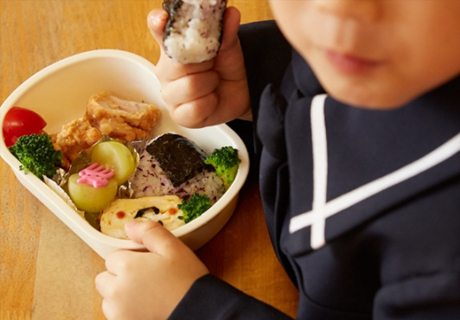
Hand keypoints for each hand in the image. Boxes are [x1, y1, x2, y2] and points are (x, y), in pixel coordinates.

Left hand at [95, 221, 208, 319]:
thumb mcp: (174, 248)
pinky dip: (126, 313)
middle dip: (120, 277)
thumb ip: (150, 232)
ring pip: (108, 300)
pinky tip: (147, 309)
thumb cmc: (187, 281)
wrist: (199, 313)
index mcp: (127, 267)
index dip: (131, 259)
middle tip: (146, 280)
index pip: (113, 257)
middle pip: (105, 279)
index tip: (148, 264)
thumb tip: (129, 226)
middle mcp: (116, 291)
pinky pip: (116, 316)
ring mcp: (118, 313)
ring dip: (121, 296)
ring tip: (147, 296)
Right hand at [148, 7, 250, 127]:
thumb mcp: (229, 46)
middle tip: (212, 64)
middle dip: (203, 63)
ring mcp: (170, 93)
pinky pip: (195, 108)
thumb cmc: (227, 66)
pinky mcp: (179, 114)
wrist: (240, 92)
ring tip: (213, 82)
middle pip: (177, 63)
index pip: (158, 28)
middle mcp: (165, 69)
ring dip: (210, 84)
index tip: (162, 19)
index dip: (158, 23)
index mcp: (172, 46)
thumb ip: (226, 32)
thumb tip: (231, 14)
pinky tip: (211, 99)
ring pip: (190, 86)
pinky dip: (211, 103)